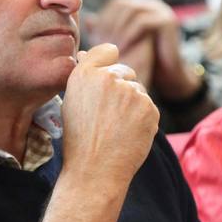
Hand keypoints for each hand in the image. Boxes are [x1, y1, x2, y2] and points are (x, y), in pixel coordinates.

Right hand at [60, 43, 158, 186]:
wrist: (95, 171)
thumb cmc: (79, 140)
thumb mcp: (71, 102)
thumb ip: (84, 76)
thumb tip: (89, 55)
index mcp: (85, 74)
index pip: (107, 50)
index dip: (108, 62)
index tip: (106, 77)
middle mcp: (109, 78)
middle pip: (125, 72)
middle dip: (120, 88)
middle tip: (108, 115)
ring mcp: (131, 93)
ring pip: (138, 90)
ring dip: (132, 104)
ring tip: (116, 127)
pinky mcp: (149, 108)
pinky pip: (148, 107)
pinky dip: (142, 118)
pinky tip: (128, 133)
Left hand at [89, 0, 200, 101]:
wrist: (169, 77)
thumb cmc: (144, 62)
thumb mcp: (121, 44)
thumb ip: (107, 31)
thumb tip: (89, 19)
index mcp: (140, 6)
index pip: (116, 3)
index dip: (104, 18)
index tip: (95, 37)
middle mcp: (151, 4)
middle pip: (123, 4)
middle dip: (109, 22)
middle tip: (101, 41)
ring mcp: (161, 11)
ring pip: (132, 11)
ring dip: (118, 28)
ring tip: (111, 46)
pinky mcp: (167, 21)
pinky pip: (143, 22)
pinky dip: (129, 34)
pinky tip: (122, 48)